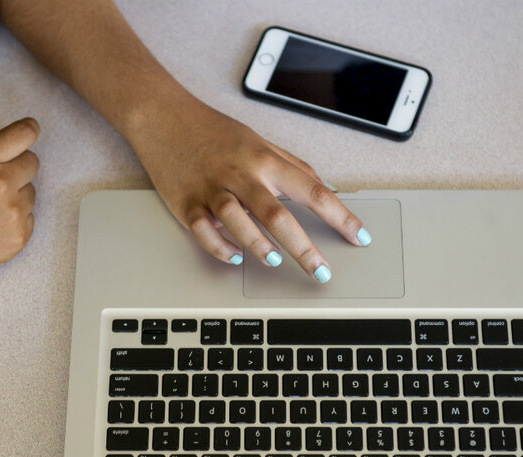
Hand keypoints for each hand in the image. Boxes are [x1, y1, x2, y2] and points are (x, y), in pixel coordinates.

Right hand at [0, 117, 39, 301]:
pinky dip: (14, 222)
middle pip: (32, 162)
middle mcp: (2, 183)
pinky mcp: (19, 237)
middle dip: (18, 168)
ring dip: (16, 197)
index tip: (31, 131)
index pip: (23, 134)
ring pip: (31, 192)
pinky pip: (28, 218)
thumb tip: (4, 146)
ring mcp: (14, 212)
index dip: (29, 131)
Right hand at [132, 99, 370, 282]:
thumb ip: (291, 167)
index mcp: (264, 160)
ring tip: (275, 261)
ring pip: (238, 222)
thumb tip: (324, 189)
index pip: (312, 191)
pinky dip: (219, 247)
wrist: (163, 117)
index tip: (359, 237)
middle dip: (304, 249)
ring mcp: (212, 190)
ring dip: (259, 246)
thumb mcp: (259, 142)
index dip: (340, 216)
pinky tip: (234, 257)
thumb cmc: (213, 131)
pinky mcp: (186, 203)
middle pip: (278, 215)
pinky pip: (204, 231)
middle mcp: (241, 175)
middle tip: (322, 272)